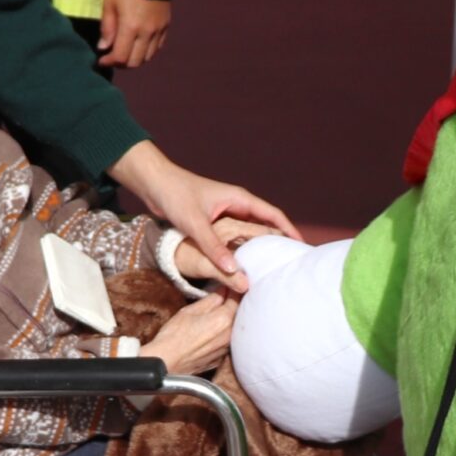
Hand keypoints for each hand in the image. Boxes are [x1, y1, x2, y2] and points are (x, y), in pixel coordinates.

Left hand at [95, 0, 173, 68]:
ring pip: (147, 57)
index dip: (109, 62)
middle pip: (135, 62)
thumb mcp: (110, 4)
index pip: (121, 57)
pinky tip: (139, 45)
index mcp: (130, 27)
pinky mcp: (166, 28)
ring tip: (126, 51)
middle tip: (113, 57)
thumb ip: (107, 27)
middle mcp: (146, 33)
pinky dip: (147, 52)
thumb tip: (103, 47)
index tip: (101, 59)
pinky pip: (157, 48)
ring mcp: (158, 32)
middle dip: (121, 63)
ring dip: (135, 59)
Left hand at [110, 143, 299, 292]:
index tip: (301, 246)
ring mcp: (225, 213)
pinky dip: (242, 248)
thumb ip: (213, 246)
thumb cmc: (175, 195)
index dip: (289, 230)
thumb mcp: (195, 222)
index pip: (272, 215)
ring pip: (249, 232)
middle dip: (279, 241)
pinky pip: (234, 236)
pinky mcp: (214, 221)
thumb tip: (233, 270)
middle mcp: (236, 205)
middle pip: (265, 224)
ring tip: (271, 266)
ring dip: (260, 246)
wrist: (154, 184)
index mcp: (239, 199)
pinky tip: (243, 263)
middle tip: (290, 262)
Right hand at [139, 293, 238, 375]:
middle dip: (233, 304)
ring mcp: (226, 349)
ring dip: (229, 320)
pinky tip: (211, 333)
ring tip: (216, 315)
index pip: (237, 298)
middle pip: (239, 314)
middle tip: (223, 297)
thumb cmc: (174, 336)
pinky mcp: (220, 359)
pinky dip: (223, 335)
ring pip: (234, 329)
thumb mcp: (190, 310)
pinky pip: (227, 342)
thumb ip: (211, 299)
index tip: (228, 285)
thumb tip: (222, 290)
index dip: (233, 289)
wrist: (166, 362)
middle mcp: (230, 335)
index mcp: (224, 319)